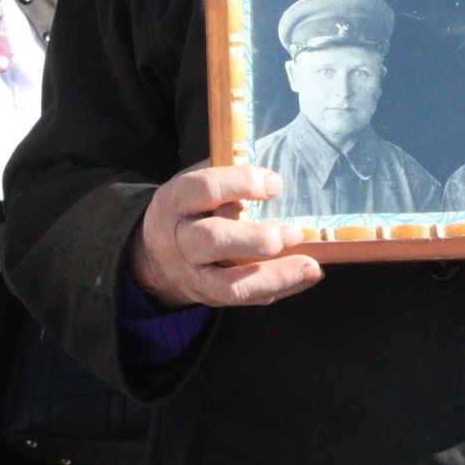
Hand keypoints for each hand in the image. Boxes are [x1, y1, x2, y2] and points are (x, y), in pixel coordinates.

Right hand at [130, 164, 322, 309]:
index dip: (240, 184)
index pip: (204, 189)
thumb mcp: (195, 184)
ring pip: (230, 284)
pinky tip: (306, 275)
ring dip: (273, 276)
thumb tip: (273, 165)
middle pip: (214, 241)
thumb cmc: (189, 209)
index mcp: (178, 200)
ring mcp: (194, 274)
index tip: (275, 184)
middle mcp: (182, 239)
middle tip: (292, 232)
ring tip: (310, 266)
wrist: (154, 256)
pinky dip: (280, 288)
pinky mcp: (210, 296)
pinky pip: (246, 298)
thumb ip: (226, 173)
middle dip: (256, 239)